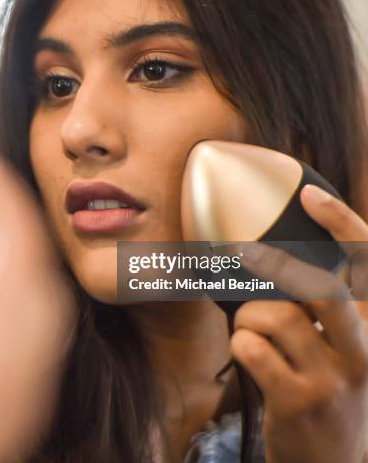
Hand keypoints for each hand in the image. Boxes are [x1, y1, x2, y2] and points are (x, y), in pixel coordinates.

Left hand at [229, 184, 367, 462]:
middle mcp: (366, 352)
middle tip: (250, 258)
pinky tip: (250, 356)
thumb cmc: (330, 392)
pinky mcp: (298, 401)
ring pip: (273, 314)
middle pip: (319, 287)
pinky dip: (240, 343)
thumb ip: (327, 311)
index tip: (310, 195)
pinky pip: (250, 347)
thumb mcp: (344, 351)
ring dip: (250, 316)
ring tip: (254, 331)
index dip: (342, 224)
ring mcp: (333, 379)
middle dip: (277, 266)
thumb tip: (283, 261)